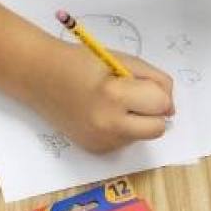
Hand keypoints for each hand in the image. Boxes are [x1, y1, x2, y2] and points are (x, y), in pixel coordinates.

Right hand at [29, 40, 174, 153]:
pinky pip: (125, 140)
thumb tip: (170, 107)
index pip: (161, 104)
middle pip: (157, 129)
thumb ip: (154, 80)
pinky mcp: (95, 150)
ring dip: (138, 120)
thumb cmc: (81, 61)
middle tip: (136, 97)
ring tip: (113, 103)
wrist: (39, 77)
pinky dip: (123, 128)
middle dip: (154, 112)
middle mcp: (108, 125)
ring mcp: (101, 142)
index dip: (159, 93)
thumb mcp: (123, 60)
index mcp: (114, 96)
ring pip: (142, 135)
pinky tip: (102, 114)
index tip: (144, 84)